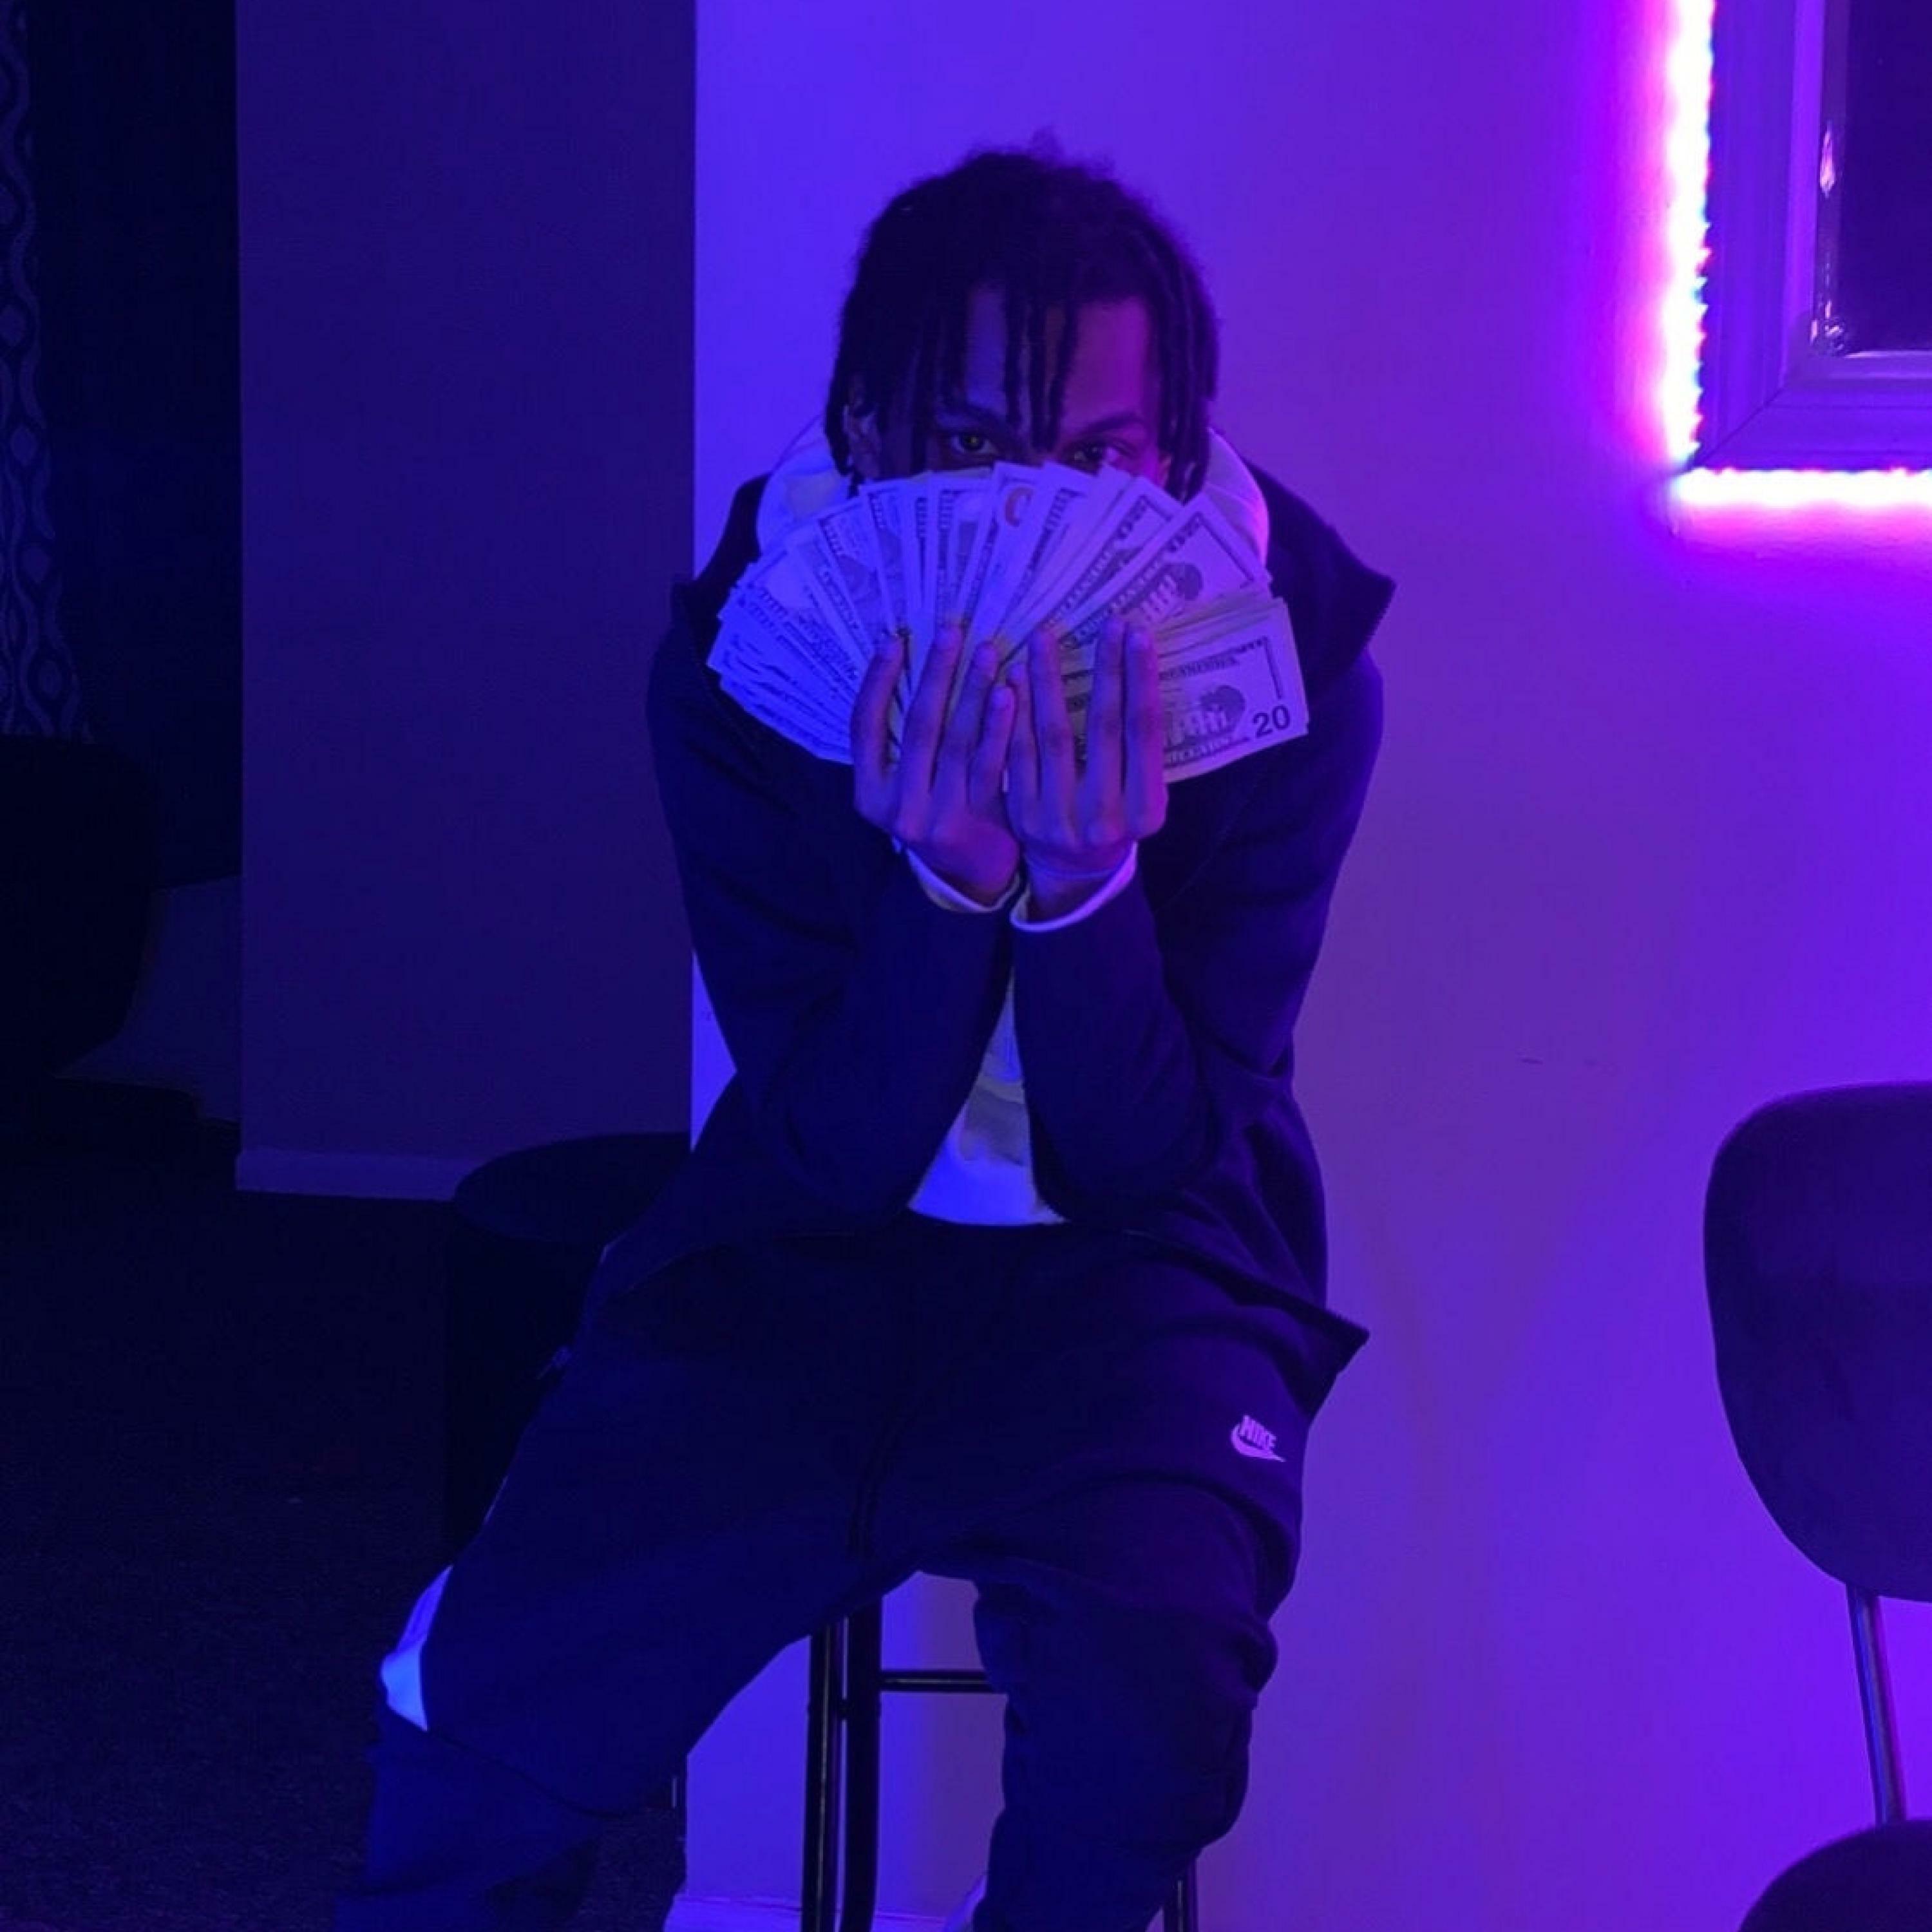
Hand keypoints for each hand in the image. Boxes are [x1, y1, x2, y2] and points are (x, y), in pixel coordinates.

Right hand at [852, 618, 1020, 905]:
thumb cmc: (937, 813)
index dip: (877, 682)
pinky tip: (1010, 693)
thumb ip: (902, 744)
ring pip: (956, 742)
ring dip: (972, 692)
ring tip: (986, 651)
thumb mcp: (905, 786)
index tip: (894, 641)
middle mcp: (898, 808)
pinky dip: (1001, 726)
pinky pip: (991, 765)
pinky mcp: (978, 822)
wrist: (973, 877)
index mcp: (870, 794)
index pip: (864, 729)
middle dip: (935, 674)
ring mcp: (938, 818)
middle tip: (951, 631)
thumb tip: (909, 663)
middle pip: (917, 728)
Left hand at [1004, 617, 1167, 913]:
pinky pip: (1017, 754)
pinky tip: (1013, 677)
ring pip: (1053, 737)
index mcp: (1145, 811)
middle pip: (1105, 728)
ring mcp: (1060, 819)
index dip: (1140, 680)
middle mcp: (1105, 818)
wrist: (1074, 873)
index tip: (1138, 634)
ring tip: (1044, 637)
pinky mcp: (1022, 816)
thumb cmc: (1116, 818)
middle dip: (1107, 670)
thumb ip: (1137, 749)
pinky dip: (1015, 713)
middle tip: (1107, 623)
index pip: (1144, 732)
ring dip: (1049, 682)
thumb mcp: (1141, 794)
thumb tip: (1132, 665)